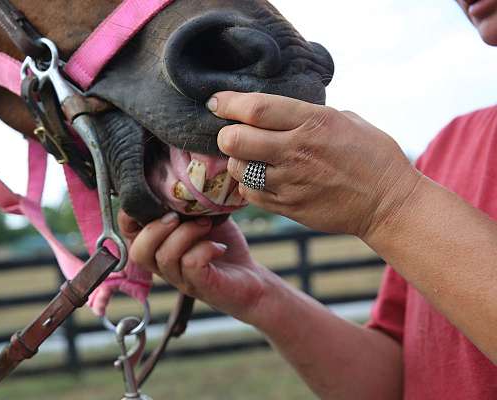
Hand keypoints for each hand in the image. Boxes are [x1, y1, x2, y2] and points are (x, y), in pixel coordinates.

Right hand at [118, 211, 277, 324]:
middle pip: (138, 251)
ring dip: (185, 233)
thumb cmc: (220, 244)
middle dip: (155, 227)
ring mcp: (179, 278)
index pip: (125, 232)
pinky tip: (219, 247)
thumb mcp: (200, 215)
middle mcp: (162, 266)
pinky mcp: (200, 286)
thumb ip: (184, 200)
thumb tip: (178, 168)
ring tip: (206, 225)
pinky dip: (205, 248)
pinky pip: (191, 263)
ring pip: (164, 256)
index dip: (131, 212)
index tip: (155, 196)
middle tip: (179, 216)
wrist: (251, 280)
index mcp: (155, 246)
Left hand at [209, 91, 421, 238]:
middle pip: (236, 139)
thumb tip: (281, 111)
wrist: (388, 203)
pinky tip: (258, 180)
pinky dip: (248, 186)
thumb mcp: (347, 120)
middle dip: (225, 135)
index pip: (257, 108)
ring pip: (239, 169)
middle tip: (230, 134)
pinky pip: (251, 195)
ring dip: (237, 162)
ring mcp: (291, 182)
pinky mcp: (289, 207)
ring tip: (248, 159)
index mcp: (313, 122)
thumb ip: (309, 114)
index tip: (215, 101)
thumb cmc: (374, 157)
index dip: (229, 103)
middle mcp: (297, 150)